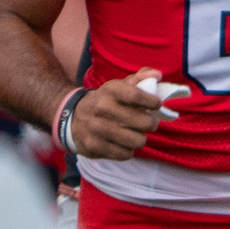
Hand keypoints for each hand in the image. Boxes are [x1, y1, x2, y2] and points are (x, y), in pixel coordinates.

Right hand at [53, 70, 188, 163]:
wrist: (71, 117)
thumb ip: (141, 77)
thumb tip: (158, 75)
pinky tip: (122, 143)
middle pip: (145, 122)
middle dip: (151, 124)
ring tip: (135, 133)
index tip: (156, 105)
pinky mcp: (94, 146)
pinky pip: (125, 154)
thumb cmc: (106, 102)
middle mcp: (102, 108)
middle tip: (147, 123)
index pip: (137, 96)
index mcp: (110, 91)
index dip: (153, 102)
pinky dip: (128, 150)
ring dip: (140, 138)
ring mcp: (96, 128)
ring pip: (138, 141)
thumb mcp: (119, 86)